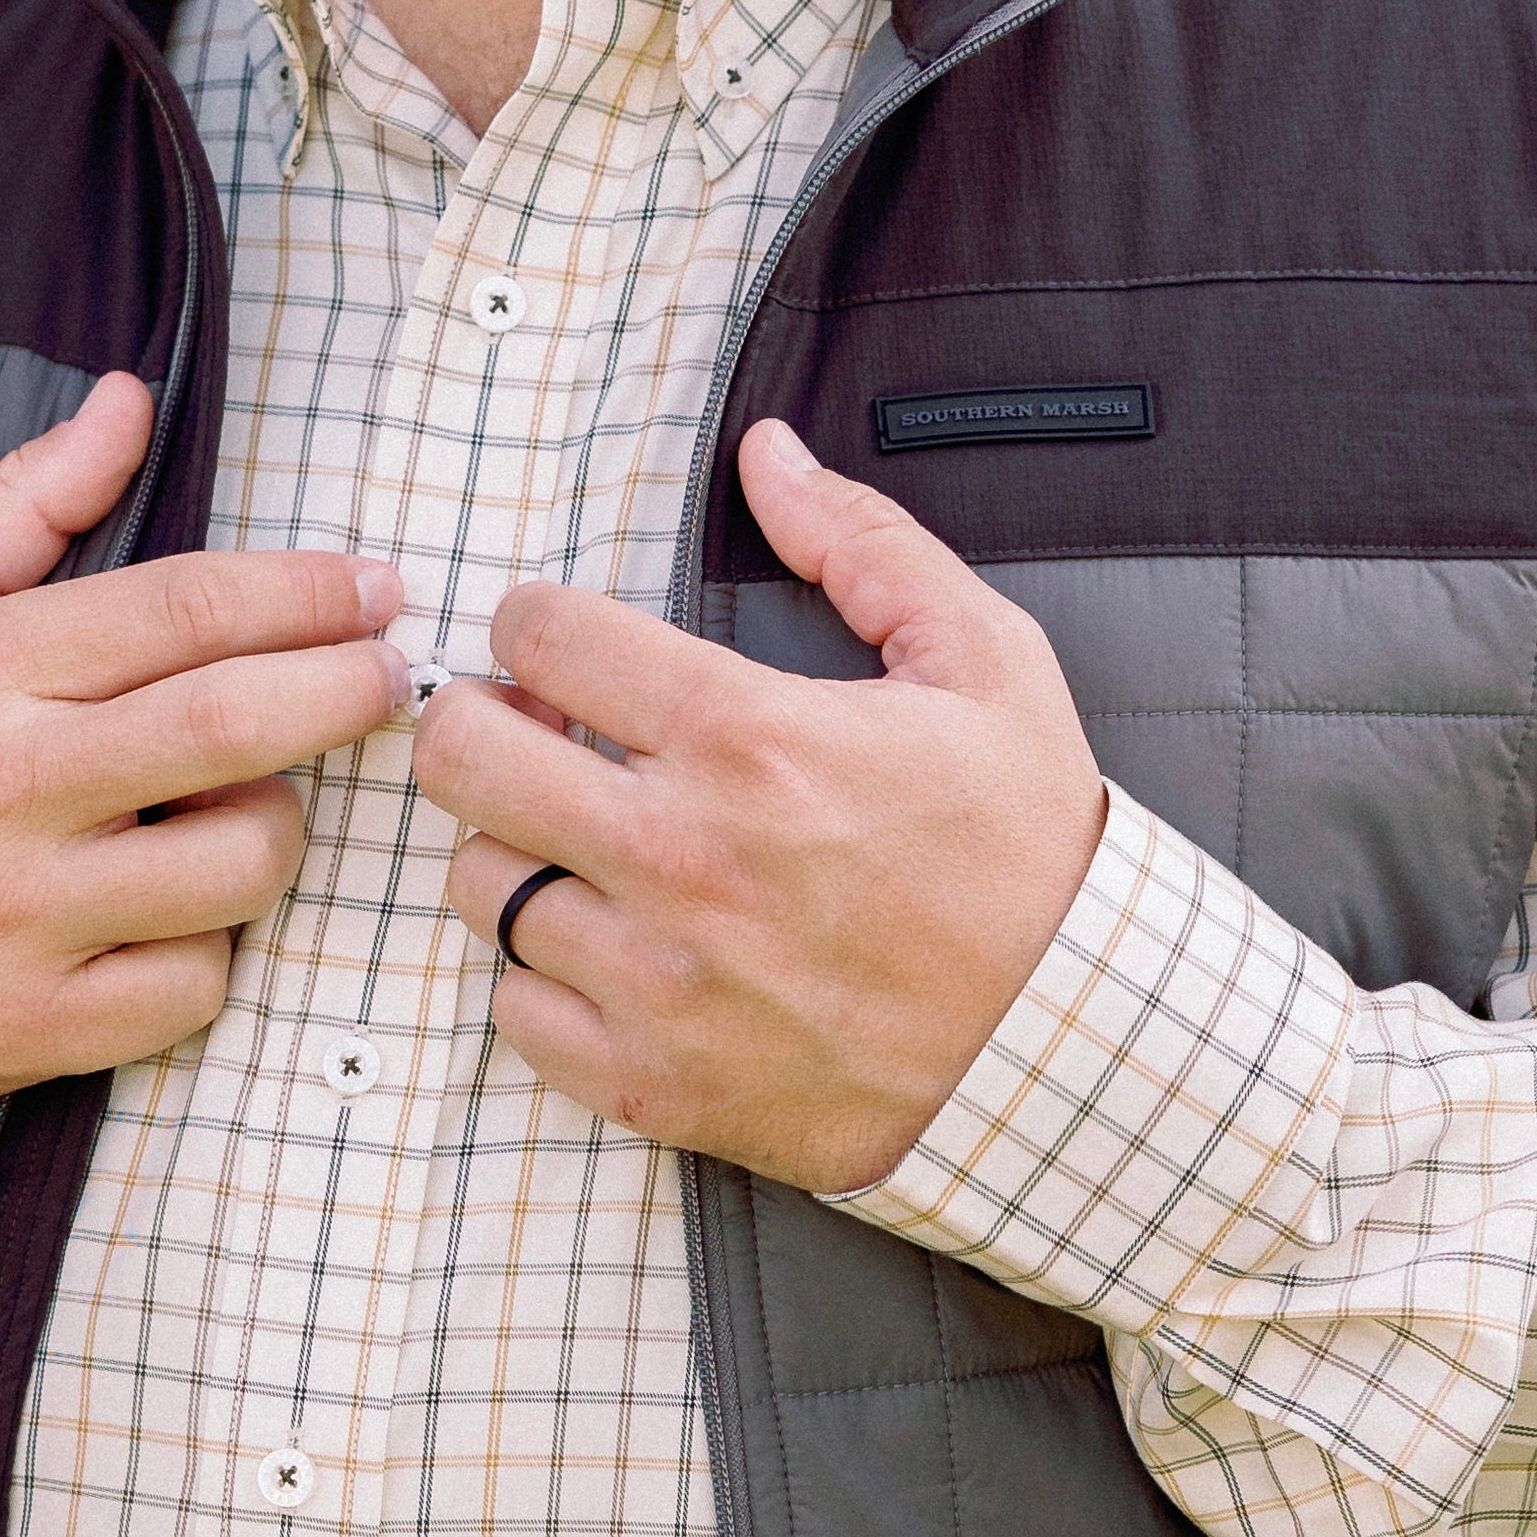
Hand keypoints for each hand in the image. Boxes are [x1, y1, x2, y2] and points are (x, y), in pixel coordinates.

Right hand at [0, 371, 407, 1117]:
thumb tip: (130, 401)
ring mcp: (18, 918)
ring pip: (240, 861)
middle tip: (392, 671)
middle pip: (235, 725)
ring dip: (282, 824)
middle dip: (349, 688)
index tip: (375, 586)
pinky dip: (216, 946)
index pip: (185, 610)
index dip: (308, 592)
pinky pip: (194, 985)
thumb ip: (25, 500)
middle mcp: (0, 790)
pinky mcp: (30, 1027)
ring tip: (252, 800)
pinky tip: (182, 910)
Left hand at [411, 417, 1106, 1188]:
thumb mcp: (985, 663)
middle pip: (463, 756)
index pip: (541, 635)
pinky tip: (608, 947)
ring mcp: (659, 978)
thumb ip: (864, 543)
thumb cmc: (1029, 852)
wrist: (1072, 1042)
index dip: (540, 623)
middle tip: (539, 733)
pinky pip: (514, 1009)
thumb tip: (766, 455)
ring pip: (477, 883)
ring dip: (518, 849)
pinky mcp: (654, 1080)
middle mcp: (682, 856)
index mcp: (749, 739)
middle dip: (484, 721)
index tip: (569, 649)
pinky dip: (541, 976)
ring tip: (585, 845)